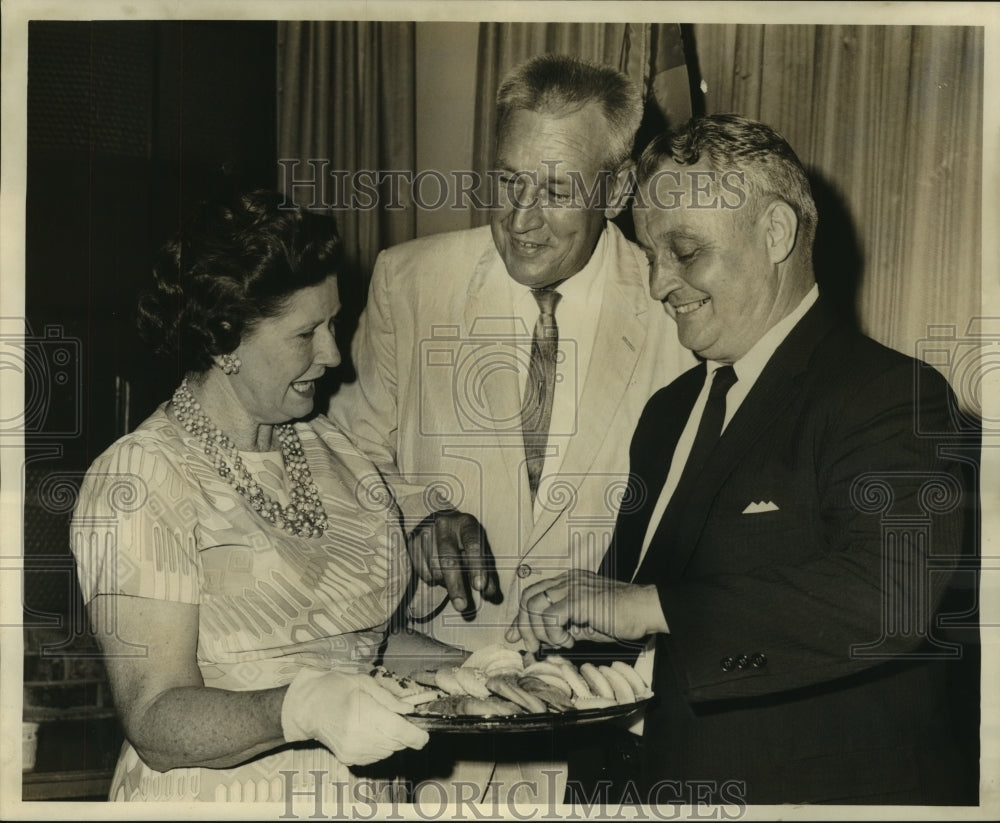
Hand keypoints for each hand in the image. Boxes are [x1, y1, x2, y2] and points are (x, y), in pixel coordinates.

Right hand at [281, 668, 428, 764]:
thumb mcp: (364, 683)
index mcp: (367, 715)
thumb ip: (389, 698)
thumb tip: (409, 710)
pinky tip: (370, 732)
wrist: (307, 707)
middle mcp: (362, 738)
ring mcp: (355, 752)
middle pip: (398, 743)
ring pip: (389, 752)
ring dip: (393, 740)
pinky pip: (376, 756)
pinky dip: (380, 746)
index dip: (418, 735)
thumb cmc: (335, 688)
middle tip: (399, 719)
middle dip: (405, 733)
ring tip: (381, 722)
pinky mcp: (349, 759)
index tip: (424, 732)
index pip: (402, 733)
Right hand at [407, 509, 501, 613]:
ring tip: (453, 575)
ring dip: (446, 582)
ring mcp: (424, 533)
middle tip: (461, 606)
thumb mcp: (478, 549)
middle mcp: (444, 524)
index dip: (477, 566)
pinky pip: (424, 573)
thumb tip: (490, 593)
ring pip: (435, 570)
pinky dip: (434, 579)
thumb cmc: (464, 540)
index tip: (479, 586)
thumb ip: (485, 570)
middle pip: (448, 559)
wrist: (438, 523)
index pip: (473, 545)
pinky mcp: (411, 543)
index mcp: (465, 523)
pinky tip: (439, 570)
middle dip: (456, 585)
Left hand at [504, 569, 668, 654]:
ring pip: (534, 606)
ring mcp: (572, 587)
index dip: (521, 617)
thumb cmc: (622, 617)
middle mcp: (567, 580)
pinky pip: (551, 617)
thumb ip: (565, 627)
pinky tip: (568, 642)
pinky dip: (554, 634)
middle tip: (532, 647)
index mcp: (568, 581)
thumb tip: (544, 641)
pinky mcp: (579, 599)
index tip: (514, 635)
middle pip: (528, 598)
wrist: (646, 608)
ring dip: (538, 631)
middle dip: (523, 626)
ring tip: (555, 644)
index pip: (533, 594)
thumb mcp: (586, 623)